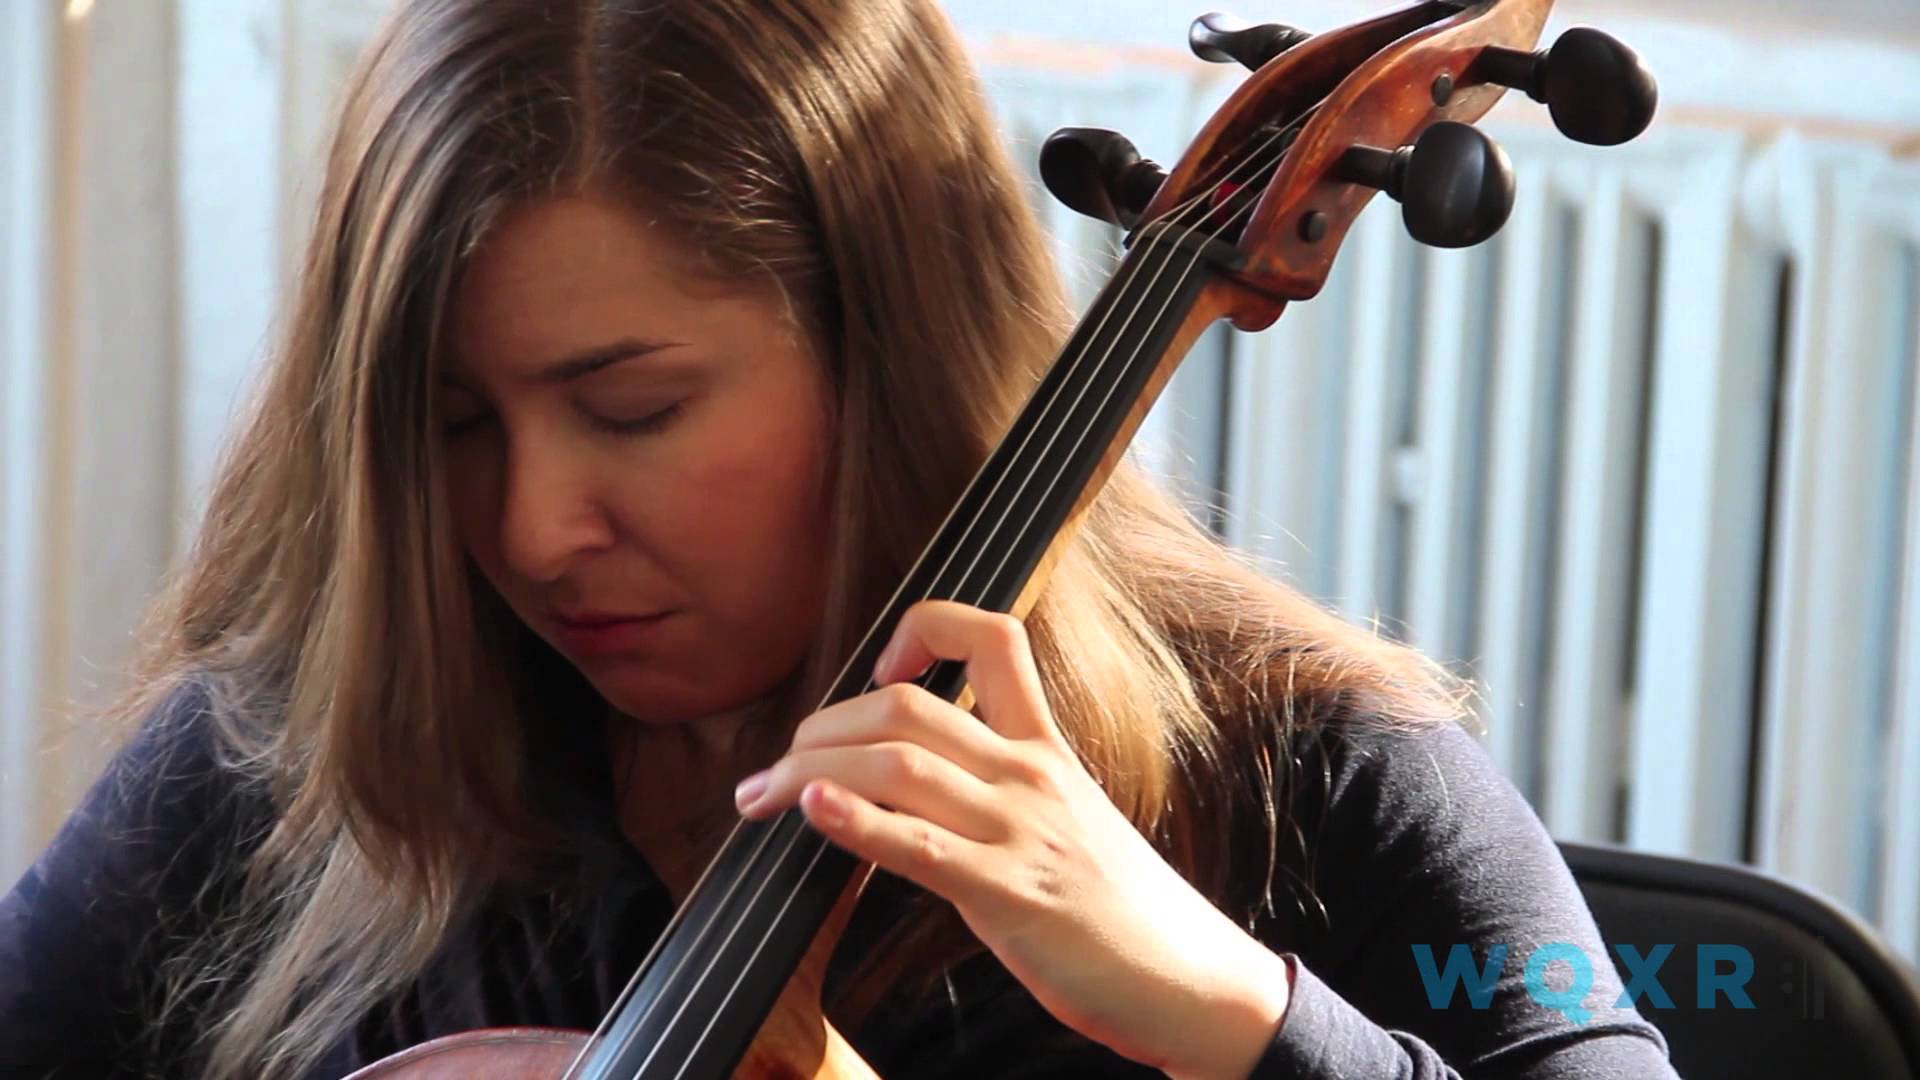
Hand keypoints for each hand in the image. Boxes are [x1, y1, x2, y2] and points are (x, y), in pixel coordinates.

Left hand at [732, 599, 1291, 1078]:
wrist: (1192, 982)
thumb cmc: (1122, 910)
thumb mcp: (1069, 820)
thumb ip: (1002, 787)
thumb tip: (914, 778)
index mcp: (1048, 748)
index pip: (994, 637)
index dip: (925, 628)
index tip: (881, 667)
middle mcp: (1032, 774)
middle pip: (909, 707)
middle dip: (824, 728)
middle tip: (779, 766)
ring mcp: (1022, 831)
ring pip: (901, 765)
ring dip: (812, 774)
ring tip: (764, 797)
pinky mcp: (1012, 895)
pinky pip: (922, 847)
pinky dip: (858, 824)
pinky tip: (813, 814)